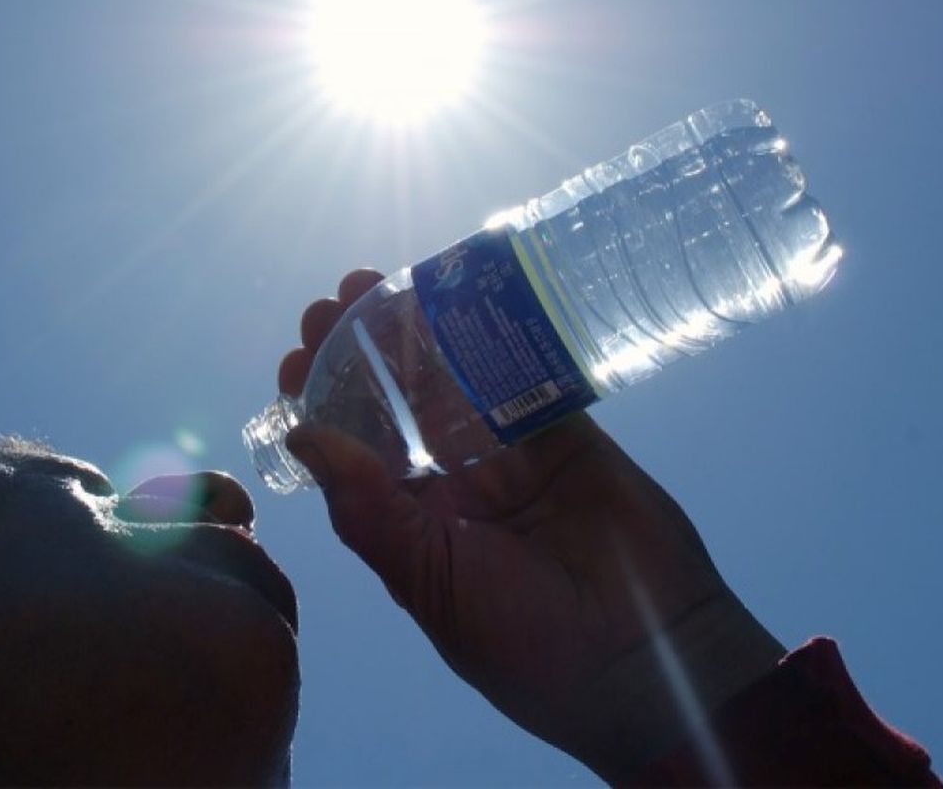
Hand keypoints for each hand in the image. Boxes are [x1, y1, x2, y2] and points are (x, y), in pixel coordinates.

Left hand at [280, 270, 784, 780]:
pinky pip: (525, 372)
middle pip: (395, 400)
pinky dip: (497, 335)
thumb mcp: (428, 581)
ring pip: (454, 376)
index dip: (321, 399)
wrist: (645, 660)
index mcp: (410, 522)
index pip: (351, 446)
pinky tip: (464, 297)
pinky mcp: (568, 432)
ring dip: (417, 330)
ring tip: (380, 282)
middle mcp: (453, 481)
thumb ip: (366, 508)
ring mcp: (510, 453)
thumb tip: (298, 434)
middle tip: (334, 300)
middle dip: (361, 348)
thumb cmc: (523, 638)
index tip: (296, 357)